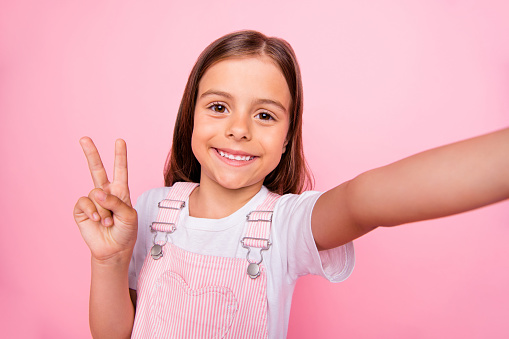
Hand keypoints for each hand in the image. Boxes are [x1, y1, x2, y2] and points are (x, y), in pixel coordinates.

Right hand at [73, 137, 137, 262]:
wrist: (114, 250)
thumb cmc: (125, 232)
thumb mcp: (129, 215)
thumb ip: (116, 201)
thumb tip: (97, 192)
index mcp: (121, 191)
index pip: (120, 170)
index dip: (120, 156)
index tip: (120, 141)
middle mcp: (106, 193)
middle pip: (97, 170)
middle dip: (91, 154)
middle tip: (84, 138)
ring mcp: (93, 201)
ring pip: (95, 193)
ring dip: (103, 209)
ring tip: (108, 221)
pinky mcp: (82, 210)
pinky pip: (85, 202)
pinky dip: (92, 211)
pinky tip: (98, 220)